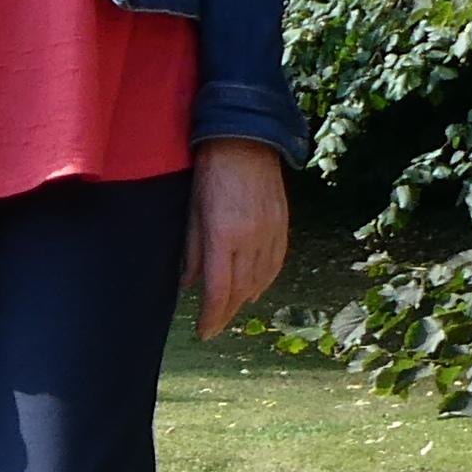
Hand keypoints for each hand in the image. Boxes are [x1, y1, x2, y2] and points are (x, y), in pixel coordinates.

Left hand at [184, 140, 289, 340]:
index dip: (211, 317)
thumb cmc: (211, 172)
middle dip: (225, 313)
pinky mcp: (282, 225)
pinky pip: (275, 264)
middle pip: (240, 291)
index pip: (218, 290)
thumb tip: (189, 284)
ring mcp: (270, 232)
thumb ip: (191, 250)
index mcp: (224, 235)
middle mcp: (251, 238)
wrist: (245, 140)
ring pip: (260, 281)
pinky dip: (264, 282)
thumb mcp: (193, 210)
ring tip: (230, 311)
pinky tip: (254, 291)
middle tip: (213, 325)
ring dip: (244, 301)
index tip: (203, 331)